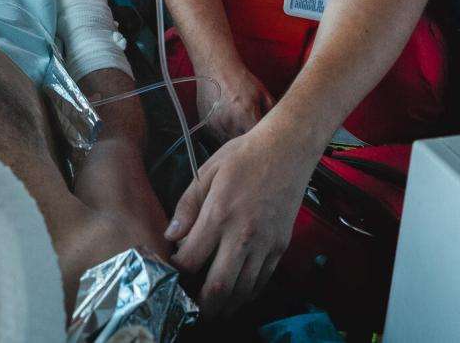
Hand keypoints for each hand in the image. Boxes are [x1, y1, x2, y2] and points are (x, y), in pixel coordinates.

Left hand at [166, 123, 315, 316]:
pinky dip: (248, 293)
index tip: (175, 266)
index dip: (178, 269)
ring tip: (214, 308)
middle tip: (193, 308)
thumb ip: (187, 206)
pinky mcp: (281, 245)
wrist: (288, 149)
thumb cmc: (244, 155)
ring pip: (243, 290)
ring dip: (226, 304)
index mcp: (219, 214)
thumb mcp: (206, 171)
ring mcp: (265, 243)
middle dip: (203, 304)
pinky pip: (263, 280)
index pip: (191, 259)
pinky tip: (238, 292)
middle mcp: (243, 234)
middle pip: (219, 286)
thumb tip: (171, 236)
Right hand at [201, 63, 272, 142]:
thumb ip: (272, 111)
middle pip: (243, 143)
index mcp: (246, 113)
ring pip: (229, 143)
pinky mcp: (207, 124)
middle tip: (255, 135)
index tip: (266, 137)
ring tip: (241, 129)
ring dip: (236, 139)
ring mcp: (216, 124)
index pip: (257, 138)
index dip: (262, 139)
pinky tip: (230, 124)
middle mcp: (230, 121)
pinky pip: (218, 137)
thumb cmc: (241, 79)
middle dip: (249, 141)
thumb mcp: (262, 92)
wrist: (216, 67)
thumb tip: (279, 125)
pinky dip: (225, 135)